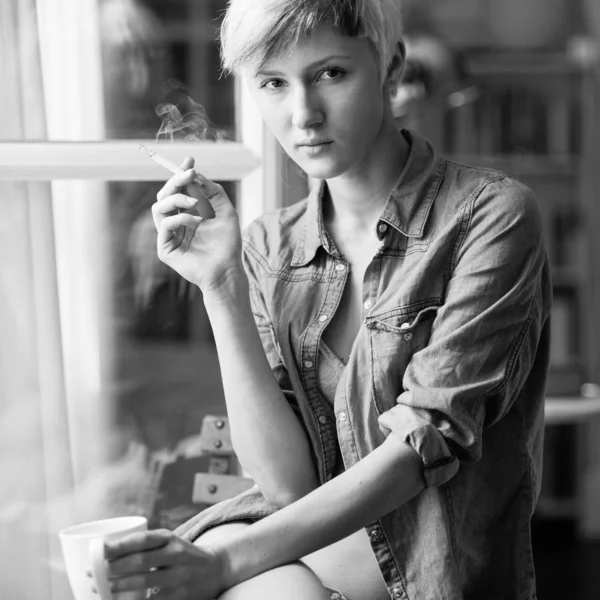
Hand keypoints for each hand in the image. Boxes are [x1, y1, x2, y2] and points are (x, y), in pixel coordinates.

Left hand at [97, 529, 227, 599]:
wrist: (216, 568)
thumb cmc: (183, 555)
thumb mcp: (170, 542)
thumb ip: (147, 546)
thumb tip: (108, 554)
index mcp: (171, 538)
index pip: (142, 540)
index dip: (119, 545)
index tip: (100, 551)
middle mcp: (176, 554)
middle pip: (140, 561)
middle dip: (115, 568)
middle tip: (96, 574)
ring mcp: (179, 576)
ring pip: (145, 582)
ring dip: (121, 586)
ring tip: (106, 589)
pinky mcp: (180, 596)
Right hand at [152, 156, 244, 294]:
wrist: (227, 270)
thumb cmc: (228, 245)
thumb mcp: (226, 212)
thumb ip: (214, 192)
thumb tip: (197, 175)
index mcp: (188, 214)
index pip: (179, 190)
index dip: (181, 174)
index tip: (190, 160)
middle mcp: (176, 223)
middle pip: (165, 195)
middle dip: (176, 180)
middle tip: (189, 174)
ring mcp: (169, 236)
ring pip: (159, 207)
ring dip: (177, 199)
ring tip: (196, 204)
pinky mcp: (165, 248)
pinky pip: (165, 225)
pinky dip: (180, 219)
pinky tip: (197, 222)